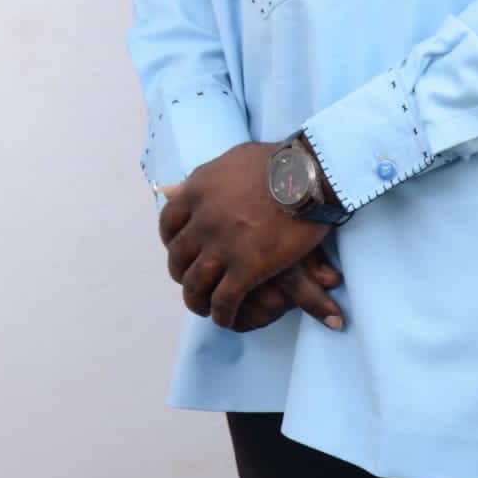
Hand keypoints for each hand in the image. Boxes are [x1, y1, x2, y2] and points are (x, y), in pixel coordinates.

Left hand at [158, 143, 331, 328]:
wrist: (309, 174)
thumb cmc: (277, 161)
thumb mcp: (232, 159)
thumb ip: (205, 177)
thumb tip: (177, 188)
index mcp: (197, 191)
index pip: (168, 224)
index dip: (172, 241)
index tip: (182, 249)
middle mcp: (203, 221)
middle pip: (178, 258)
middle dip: (182, 272)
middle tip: (193, 278)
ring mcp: (223, 247)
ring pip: (195, 285)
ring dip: (197, 300)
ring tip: (205, 306)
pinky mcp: (246, 268)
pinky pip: (223, 302)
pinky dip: (221, 315)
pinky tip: (226, 318)